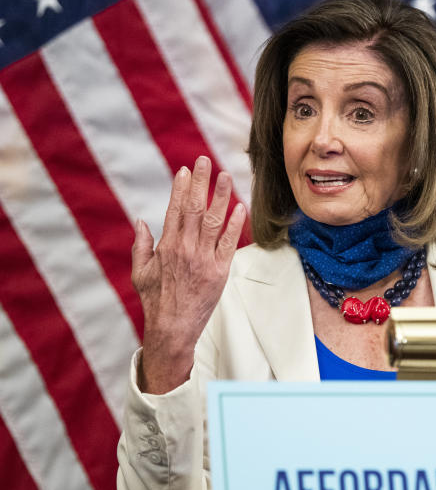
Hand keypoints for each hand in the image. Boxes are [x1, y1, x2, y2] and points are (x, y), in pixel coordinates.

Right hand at [131, 156, 245, 393]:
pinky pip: (230, 244)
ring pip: (214, 221)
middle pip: (195, 208)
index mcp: (166, 246)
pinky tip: (241, 208)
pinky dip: (236, 225)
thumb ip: (141, 245)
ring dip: (221, 197)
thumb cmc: (155, 300)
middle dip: (200, 183)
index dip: (181, 188)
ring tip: (226, 176)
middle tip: (205, 160)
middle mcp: (185, 248)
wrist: (172, 328)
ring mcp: (204, 259)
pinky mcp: (220, 271)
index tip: (186, 170)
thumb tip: (140, 221)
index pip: (175, 209)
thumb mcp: (139, 272)